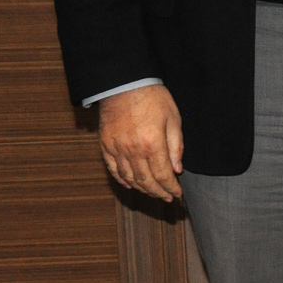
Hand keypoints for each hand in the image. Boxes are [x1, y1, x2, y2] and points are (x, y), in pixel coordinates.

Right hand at [98, 84, 184, 201]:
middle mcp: (132, 150)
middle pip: (145, 181)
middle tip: (167, 198)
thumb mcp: (173, 119)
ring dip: (142, 189)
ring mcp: (116, 148)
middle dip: (158, 193)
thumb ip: (176, 146)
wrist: (124, 83)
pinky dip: (122, 180)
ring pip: (129, 178)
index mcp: (152, 144)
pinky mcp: (105, 144)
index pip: (163, 175)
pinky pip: (113, 168)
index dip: (171, 188)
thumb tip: (177, 169)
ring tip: (152, 193)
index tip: (177, 194)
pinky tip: (131, 185)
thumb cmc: (153, 98)